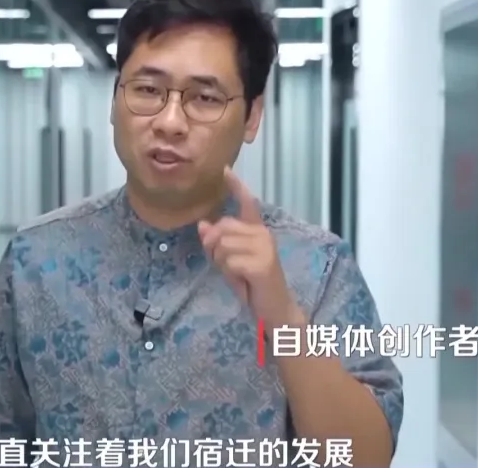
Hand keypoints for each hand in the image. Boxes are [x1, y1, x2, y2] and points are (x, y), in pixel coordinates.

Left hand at [198, 167, 304, 329]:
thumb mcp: (230, 261)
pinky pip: (230, 261)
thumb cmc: (252, 284)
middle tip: (227, 267)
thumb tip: (202, 225)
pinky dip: (230, 273)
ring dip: (222, 263)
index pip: (247, 203)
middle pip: (221, 229)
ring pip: (222, 245)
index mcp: (257, 230)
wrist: (274, 309)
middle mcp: (262, 234)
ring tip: (236, 274)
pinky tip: (242, 280)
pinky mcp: (262, 263)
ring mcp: (264, 247)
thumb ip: (218, 243)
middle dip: (214, 249)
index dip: (236, 186)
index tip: (225, 169)